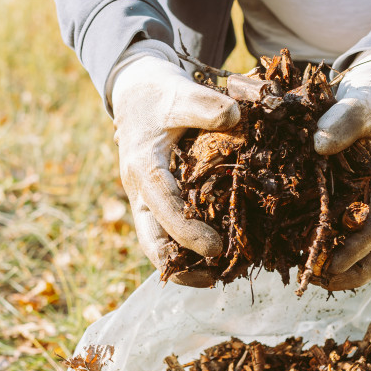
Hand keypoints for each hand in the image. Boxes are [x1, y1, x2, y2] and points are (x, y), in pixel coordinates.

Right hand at [110, 41, 240, 286]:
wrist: (135, 92)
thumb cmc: (159, 94)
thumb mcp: (180, 92)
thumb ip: (206, 105)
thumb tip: (236, 116)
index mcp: (143, 167)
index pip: (162, 207)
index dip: (187, 231)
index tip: (216, 248)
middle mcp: (139, 190)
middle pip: (150, 240)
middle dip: (177, 266)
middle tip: (215, 278)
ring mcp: (145, 199)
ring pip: (156, 242)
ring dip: (182, 264)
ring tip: (218, 277)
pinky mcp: (155, 201)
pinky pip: (166, 232)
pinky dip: (186, 249)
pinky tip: (216, 259)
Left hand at [314, 52, 370, 290]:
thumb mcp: (359, 103)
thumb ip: (342, 121)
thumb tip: (319, 146)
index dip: (358, 247)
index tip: (332, 263)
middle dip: (357, 272)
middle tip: (322, 282)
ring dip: (350, 271)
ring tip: (316, 279)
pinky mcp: (366, 206)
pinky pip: (359, 238)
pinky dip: (341, 253)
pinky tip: (312, 259)